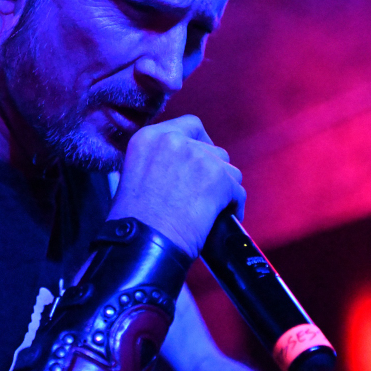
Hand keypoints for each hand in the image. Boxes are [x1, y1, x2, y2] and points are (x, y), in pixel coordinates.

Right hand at [108, 115, 245, 257]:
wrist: (144, 245)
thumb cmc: (135, 222)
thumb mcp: (133, 176)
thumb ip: (157, 161)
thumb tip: (180, 167)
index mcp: (148, 138)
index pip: (189, 125)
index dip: (200, 144)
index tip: (200, 162)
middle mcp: (173, 140)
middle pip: (212, 149)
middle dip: (212, 171)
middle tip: (205, 193)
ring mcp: (198, 156)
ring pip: (228, 169)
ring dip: (224, 188)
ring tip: (213, 209)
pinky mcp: (218, 177)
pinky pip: (237, 190)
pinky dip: (234, 206)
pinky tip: (224, 218)